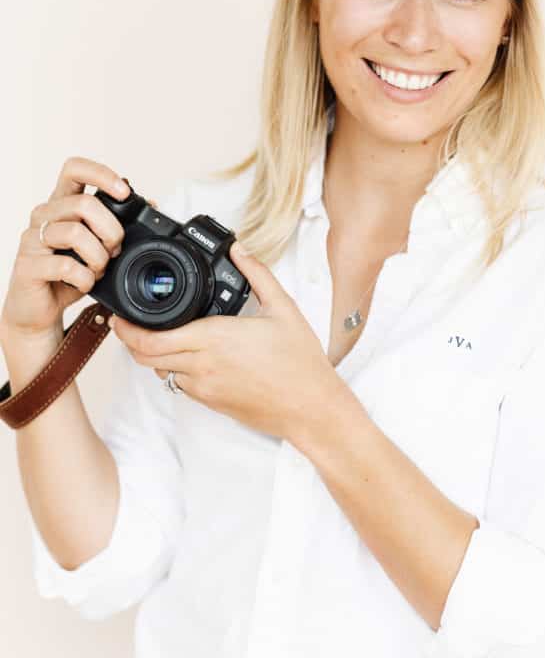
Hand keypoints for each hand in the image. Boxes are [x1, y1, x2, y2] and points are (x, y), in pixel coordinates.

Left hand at [110, 240, 338, 442]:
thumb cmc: (299, 362)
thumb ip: (257, 273)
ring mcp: (204, 387)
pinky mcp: (211, 402)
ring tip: (156, 334)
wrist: (310, 407)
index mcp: (214, 337)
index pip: (151, 338)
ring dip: (151, 355)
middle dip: (130, 340)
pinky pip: (180, 385)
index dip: (127, 328)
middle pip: (145, 356)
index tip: (121, 314)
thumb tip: (239, 250)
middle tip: (127, 322)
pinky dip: (173, 369)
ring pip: (159, 372)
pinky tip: (188, 354)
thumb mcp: (282, 308)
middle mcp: (202, 365)